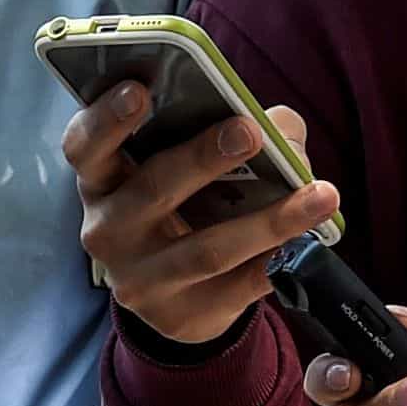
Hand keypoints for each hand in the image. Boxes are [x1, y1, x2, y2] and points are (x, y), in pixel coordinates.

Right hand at [65, 85, 338, 351]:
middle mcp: (108, 230)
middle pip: (153, 190)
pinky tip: (313, 240)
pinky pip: (240, 286)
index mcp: (101, 179)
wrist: (179, 295)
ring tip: (321, 195)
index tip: (139, 89)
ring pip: (207, 249)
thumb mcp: (187, 163)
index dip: (107, 118)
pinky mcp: (181, 316)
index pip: (85, 146)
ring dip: (269, 220)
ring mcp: (141, 280)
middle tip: (248, 131)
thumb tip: (281, 131)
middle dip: (203, 158)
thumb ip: (235, 127)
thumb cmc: (185, 204)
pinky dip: (280, 260)